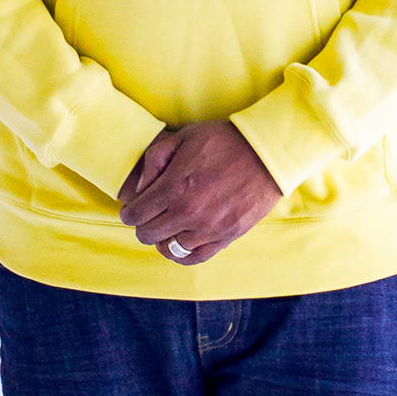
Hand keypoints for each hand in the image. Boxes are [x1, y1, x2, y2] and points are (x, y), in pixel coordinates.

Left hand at [118, 121, 283, 265]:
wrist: (267, 153)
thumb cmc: (224, 141)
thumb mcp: (183, 137)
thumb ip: (155, 160)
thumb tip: (141, 189)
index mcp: (173, 187)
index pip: (135, 215)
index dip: (129, 213)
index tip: (133, 209)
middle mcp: (188, 212)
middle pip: (147, 235)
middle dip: (143, 225)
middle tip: (150, 216)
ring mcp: (208, 228)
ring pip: (169, 249)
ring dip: (163, 238)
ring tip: (169, 226)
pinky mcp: (227, 237)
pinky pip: (195, 257)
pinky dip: (183, 253)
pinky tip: (182, 241)